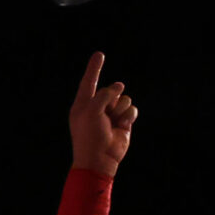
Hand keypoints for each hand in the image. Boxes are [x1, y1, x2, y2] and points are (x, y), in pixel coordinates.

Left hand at [68, 52, 135, 175]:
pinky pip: (132, 109)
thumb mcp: (92, 110)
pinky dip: (128, 117)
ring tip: (112, 123)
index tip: (99, 54)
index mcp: (82, 104)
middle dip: (112, 99)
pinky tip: (121, 127)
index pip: (89, 81)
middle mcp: (96, 107)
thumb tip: (119, 86)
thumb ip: (104, 94)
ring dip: (120, 110)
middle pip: (112, 90)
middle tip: (104, 116)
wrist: (100, 159)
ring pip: (124, 99)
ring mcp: (110, 114)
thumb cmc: (90, 136)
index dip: (94, 68)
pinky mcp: (123, 121)